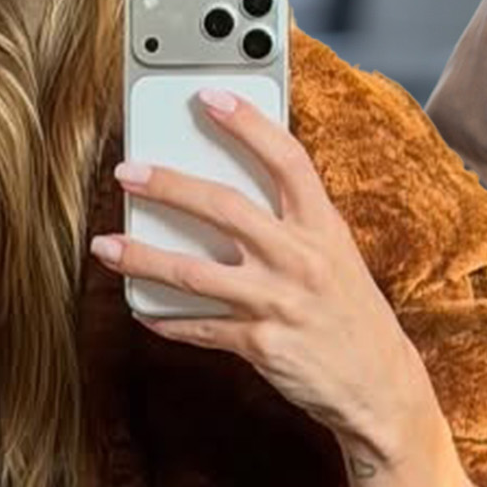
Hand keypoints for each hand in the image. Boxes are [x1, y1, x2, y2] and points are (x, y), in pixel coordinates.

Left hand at [101, 91, 435, 471]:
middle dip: (168, 186)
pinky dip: (167, 320)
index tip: (209, 98)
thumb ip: (294, 226)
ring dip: (142, 257)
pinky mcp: (261, 345)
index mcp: (325, 230)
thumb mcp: (337, 259)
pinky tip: (145, 312)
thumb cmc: (353, 317)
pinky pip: (200, 328)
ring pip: (194, 272)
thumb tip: (232, 196)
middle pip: (225, 208)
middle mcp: (302, 261)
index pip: (287, 161)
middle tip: (128, 173)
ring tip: (105, 246)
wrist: (381, 388)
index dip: (248, 125)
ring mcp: (280, 304)